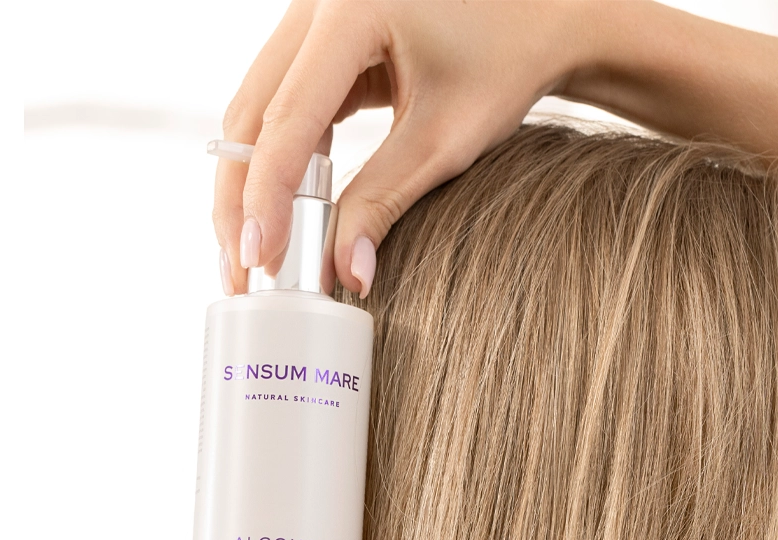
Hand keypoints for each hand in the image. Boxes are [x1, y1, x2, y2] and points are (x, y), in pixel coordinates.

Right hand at [215, 0, 600, 296]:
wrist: (535, 18)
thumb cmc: (505, 65)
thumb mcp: (444, 141)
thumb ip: (386, 202)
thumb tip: (346, 274)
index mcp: (351, 9)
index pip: (289, 119)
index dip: (268, 196)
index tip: (259, 260)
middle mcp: (317, 1)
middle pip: (253, 113)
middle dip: (242, 199)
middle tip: (242, 272)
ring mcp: (312, 15)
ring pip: (257, 111)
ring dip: (251, 185)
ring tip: (255, 256)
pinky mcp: (319, 38)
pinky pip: (282, 105)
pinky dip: (279, 163)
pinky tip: (281, 217)